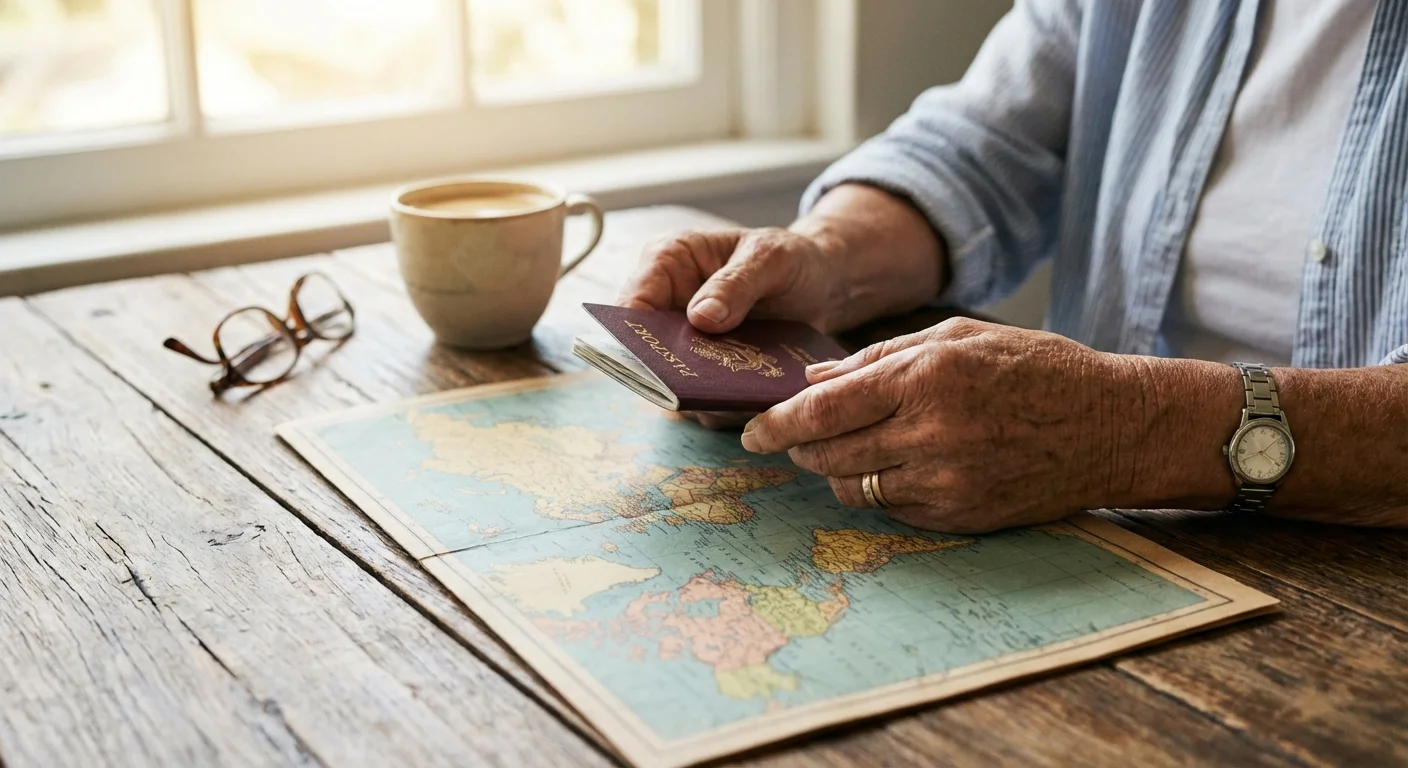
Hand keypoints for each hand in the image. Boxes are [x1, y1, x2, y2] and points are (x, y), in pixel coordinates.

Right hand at [617, 227, 843, 428]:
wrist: (820, 285)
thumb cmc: (790, 258)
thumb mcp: (770, 259)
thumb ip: (736, 283)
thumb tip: (700, 317)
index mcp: (668, 262)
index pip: (632, 303)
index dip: (635, 337)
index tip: (659, 362)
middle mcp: (666, 304)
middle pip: (645, 351)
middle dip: (671, 375)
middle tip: (705, 388)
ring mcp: (684, 343)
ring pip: (672, 383)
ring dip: (702, 396)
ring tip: (741, 395)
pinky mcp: (705, 371)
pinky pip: (703, 399)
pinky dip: (725, 405)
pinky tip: (754, 401)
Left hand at [738, 318, 1149, 532]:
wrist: (1113, 427)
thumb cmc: (1038, 368)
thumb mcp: (959, 336)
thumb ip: (881, 356)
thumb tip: (814, 380)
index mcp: (927, 378)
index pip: (824, 410)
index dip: (778, 424)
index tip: (752, 431)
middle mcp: (931, 434)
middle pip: (828, 453)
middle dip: (799, 447)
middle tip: (790, 437)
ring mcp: (946, 483)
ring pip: (855, 487)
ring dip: (836, 469)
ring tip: (845, 448)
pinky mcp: (961, 517)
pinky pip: (893, 510)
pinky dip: (880, 489)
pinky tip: (894, 467)